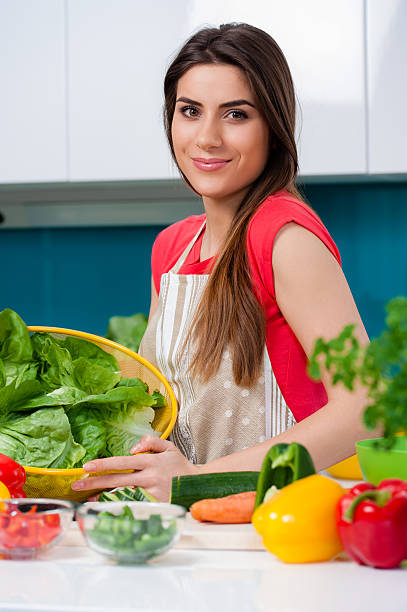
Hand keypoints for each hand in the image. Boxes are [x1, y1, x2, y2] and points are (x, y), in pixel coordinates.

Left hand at [71, 435, 197, 501]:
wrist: (198, 485)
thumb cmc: (180, 466)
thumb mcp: (168, 447)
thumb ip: (150, 441)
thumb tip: (133, 449)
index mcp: (151, 462)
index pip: (122, 462)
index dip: (104, 465)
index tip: (86, 467)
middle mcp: (149, 478)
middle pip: (117, 481)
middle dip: (95, 482)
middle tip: (76, 485)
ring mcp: (151, 494)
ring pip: (122, 495)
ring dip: (102, 497)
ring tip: (86, 498)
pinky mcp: (154, 507)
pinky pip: (132, 506)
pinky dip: (118, 506)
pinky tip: (105, 507)